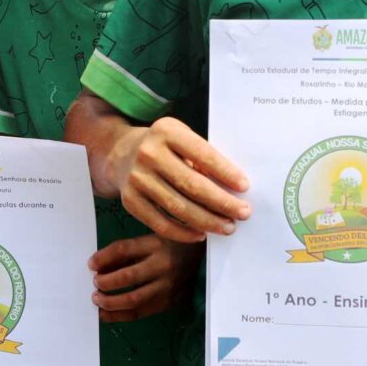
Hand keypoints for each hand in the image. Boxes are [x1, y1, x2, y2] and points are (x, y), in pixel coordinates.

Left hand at [90, 234, 199, 322]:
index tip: (90, 265)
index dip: (103, 258)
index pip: (123, 250)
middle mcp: (163, 265)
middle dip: (105, 282)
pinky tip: (105, 315)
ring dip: (110, 302)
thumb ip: (128, 251)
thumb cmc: (172, 246)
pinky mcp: (169, 302)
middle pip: (127, 276)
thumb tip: (98, 266)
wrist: (204, 259)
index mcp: (156, 243)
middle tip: (95, 284)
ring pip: (133, 299)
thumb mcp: (152, 239)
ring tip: (97, 299)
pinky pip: (141, 312)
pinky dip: (120, 316)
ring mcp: (167, 286)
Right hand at [109, 117, 250, 243]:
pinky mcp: (129, 201)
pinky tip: (201, 234)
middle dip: (222, 202)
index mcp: (167, 131)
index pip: (203, 154)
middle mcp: (148, 153)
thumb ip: (202, 158)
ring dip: (207, 221)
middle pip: (192, 185)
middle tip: (243, 213)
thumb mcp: (181, 138)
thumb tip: (233, 189)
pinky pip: (161, 224)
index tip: (245, 187)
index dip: (226, 172)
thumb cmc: (165, 147)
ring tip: (227, 227)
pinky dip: (183, 233)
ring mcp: (137, 178)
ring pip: (178, 208)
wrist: (121, 153)